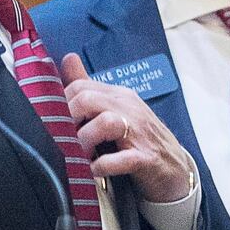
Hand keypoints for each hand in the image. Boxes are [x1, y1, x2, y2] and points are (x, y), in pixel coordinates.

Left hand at [61, 53, 192, 202]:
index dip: (59, 105)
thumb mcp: (115, 109)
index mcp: (119, 96)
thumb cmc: (140, 139)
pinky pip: (121, 159)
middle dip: (67, 121)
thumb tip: (68, 58)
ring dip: (83, 142)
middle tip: (61, 139)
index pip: (80, 87)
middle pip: (87, 100)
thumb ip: (90, 87)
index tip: (53, 123)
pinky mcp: (147, 158)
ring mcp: (140, 133)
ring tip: (77, 156)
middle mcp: (130, 109)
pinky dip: (101, 166)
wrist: (176, 168)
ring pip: (105, 123)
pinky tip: (92, 171)